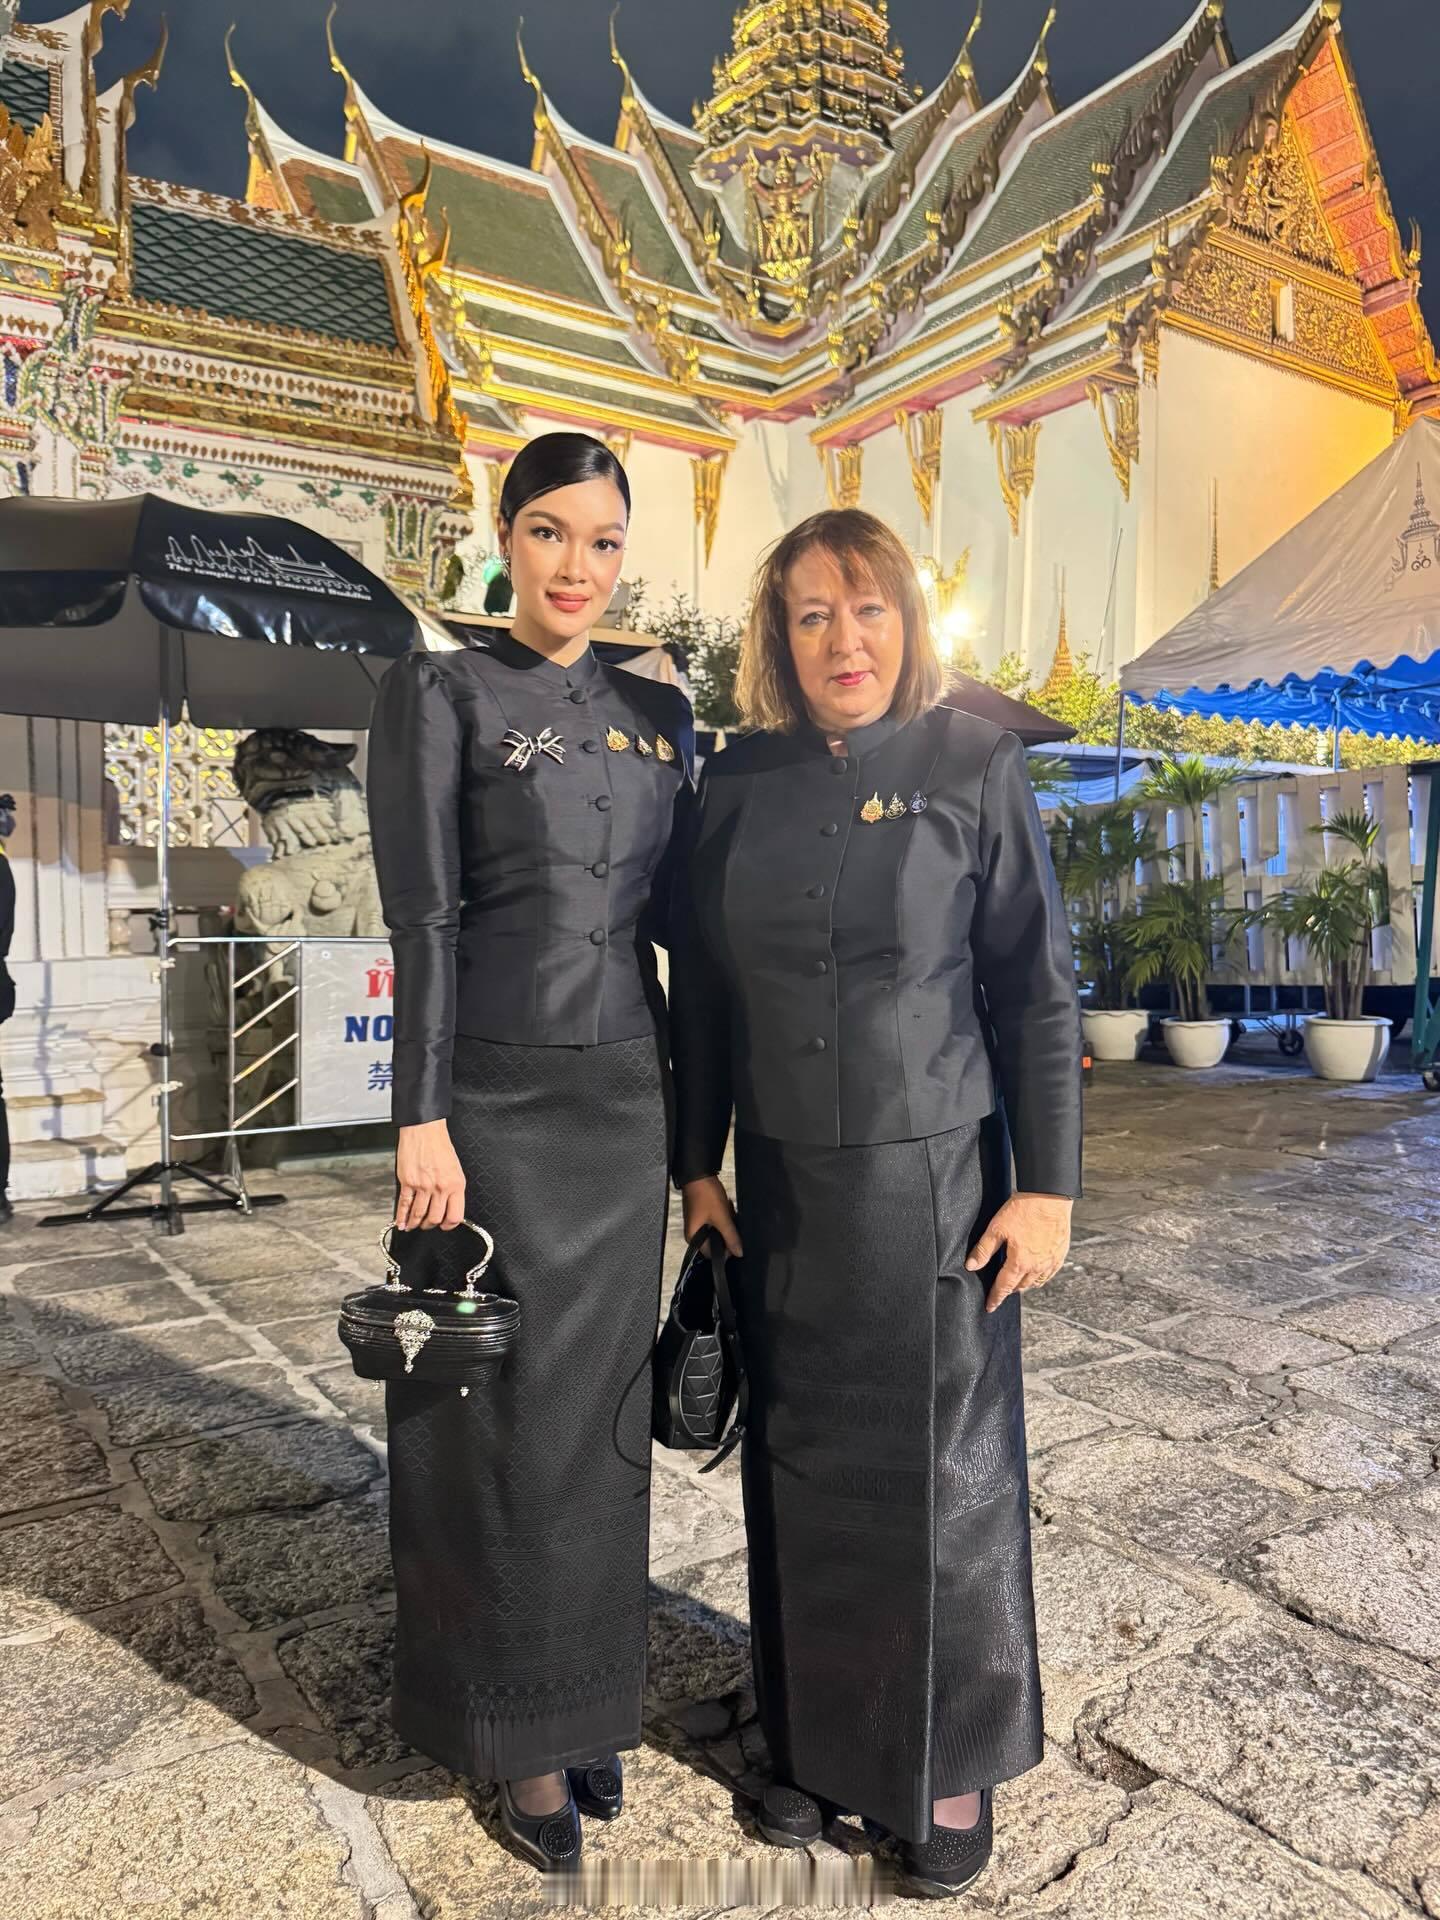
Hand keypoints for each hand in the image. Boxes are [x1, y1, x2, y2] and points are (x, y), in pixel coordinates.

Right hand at [394, 1119, 465, 1231]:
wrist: (424, 1130)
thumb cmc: (439, 1146)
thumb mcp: (455, 1169)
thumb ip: (452, 1189)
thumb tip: (447, 1206)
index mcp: (456, 1184)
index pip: (455, 1215)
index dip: (449, 1225)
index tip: (444, 1225)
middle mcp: (440, 1187)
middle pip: (435, 1218)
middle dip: (430, 1225)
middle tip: (427, 1225)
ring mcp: (423, 1186)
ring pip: (418, 1215)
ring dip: (415, 1223)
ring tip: (413, 1225)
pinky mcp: (407, 1182)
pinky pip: (404, 1205)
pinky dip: (401, 1217)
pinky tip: (401, 1222)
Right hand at [681, 1175, 742, 1257]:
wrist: (699, 1173)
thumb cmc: (704, 1194)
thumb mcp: (722, 1217)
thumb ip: (731, 1237)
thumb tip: (739, 1252)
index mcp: (693, 1237)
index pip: (712, 1254)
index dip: (725, 1250)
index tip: (734, 1240)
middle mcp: (693, 1232)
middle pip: (715, 1241)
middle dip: (726, 1232)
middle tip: (730, 1220)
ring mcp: (697, 1222)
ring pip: (717, 1230)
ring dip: (725, 1222)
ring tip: (727, 1209)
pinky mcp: (702, 1214)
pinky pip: (716, 1220)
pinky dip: (722, 1215)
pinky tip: (725, 1205)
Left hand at [966, 1192, 1073, 1313]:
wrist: (1050, 1196)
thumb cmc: (1024, 1209)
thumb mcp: (997, 1228)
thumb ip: (983, 1250)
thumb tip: (971, 1266)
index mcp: (1020, 1262)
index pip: (1004, 1287)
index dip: (995, 1298)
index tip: (990, 1306)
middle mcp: (1037, 1266)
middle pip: (1020, 1286)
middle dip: (1009, 1289)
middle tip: (1001, 1288)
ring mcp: (1051, 1262)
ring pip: (1035, 1282)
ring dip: (1024, 1284)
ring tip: (1016, 1280)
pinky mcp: (1060, 1254)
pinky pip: (1049, 1274)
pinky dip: (1039, 1277)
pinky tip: (1034, 1271)